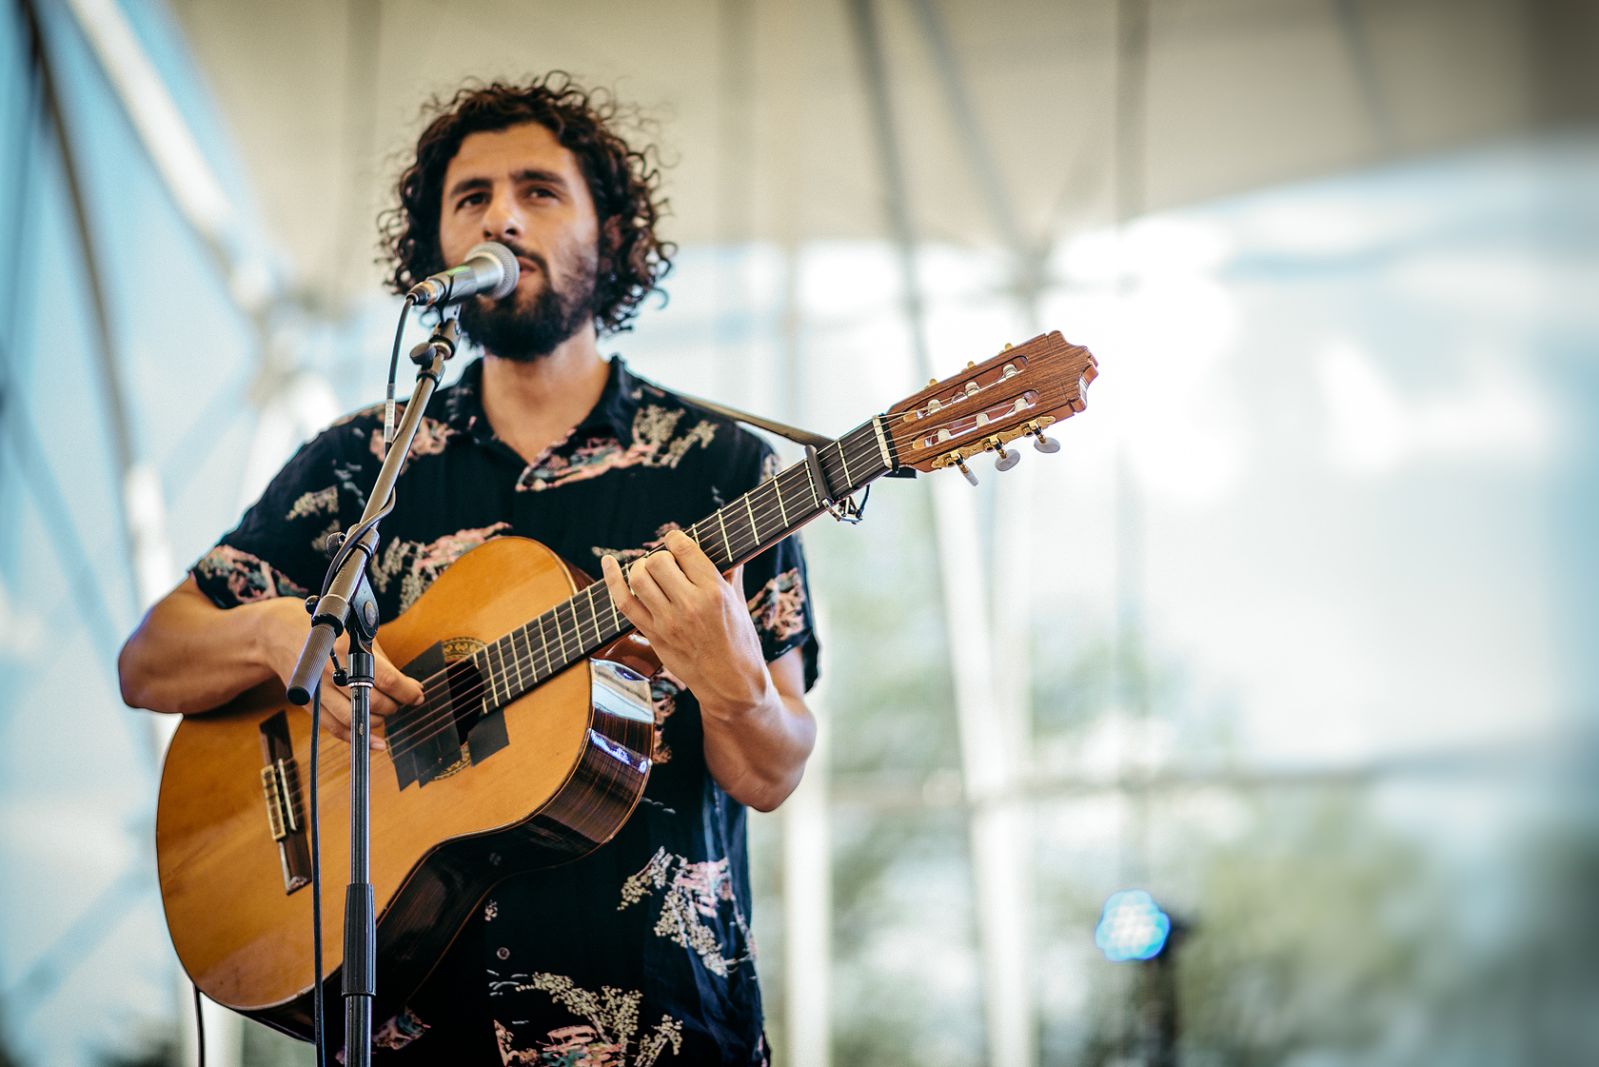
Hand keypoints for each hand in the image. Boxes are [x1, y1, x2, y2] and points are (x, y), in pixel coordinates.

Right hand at [257, 597, 422, 748]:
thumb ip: (383, 661)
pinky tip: (376, 742)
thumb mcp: (358, 635)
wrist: (283, 634)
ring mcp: (318, 690)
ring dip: (378, 721)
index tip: (417, 695)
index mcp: (347, 649)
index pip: (385, 678)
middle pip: (372, 701)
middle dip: (394, 705)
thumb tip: (411, 686)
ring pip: (356, 718)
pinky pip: (336, 729)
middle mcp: (331, 671)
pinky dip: (358, 738)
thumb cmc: (329, 633)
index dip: (406, 691)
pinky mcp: (310, 705)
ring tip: (386, 712)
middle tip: (401, 701)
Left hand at [600, 530, 770, 718]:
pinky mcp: (653, 635)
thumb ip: (730, 573)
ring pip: (639, 578)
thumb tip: (725, 546)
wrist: (731, 684)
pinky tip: (608, 563)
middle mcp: (689, 605)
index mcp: (714, 592)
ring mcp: (668, 622)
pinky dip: (612, 581)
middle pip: (657, 562)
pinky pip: (624, 603)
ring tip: (650, 572)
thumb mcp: (739, 603)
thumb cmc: (740, 642)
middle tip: (668, 565)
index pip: (684, 549)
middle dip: (660, 556)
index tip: (676, 540)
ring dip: (640, 567)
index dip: (675, 538)